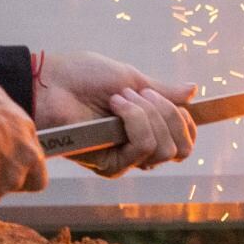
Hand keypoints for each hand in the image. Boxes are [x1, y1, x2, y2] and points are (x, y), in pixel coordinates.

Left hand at [34, 50, 196, 177]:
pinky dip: (135, 120)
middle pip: (181, 147)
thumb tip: (194, 91)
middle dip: (168, 114)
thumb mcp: (131, 78)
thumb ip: (163, 91)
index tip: (179, 100)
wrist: (50, 83)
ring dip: (148, 115)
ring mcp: (125, 159)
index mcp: (146, 128)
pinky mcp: (111, 166)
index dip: (187, 122)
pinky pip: (143, 147)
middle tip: (142, 94)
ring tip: (120, 98)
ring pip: (164, 148)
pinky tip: (114, 108)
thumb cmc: (82, 77)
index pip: (185, 141)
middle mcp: (138, 148)